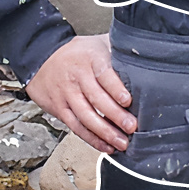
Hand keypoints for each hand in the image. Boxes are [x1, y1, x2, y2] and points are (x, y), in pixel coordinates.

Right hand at [30, 33, 135, 153]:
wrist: (41, 58)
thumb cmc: (78, 53)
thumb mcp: (98, 43)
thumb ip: (118, 52)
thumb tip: (147, 59)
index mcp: (90, 59)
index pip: (104, 74)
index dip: (115, 88)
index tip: (128, 100)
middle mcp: (76, 77)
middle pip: (96, 99)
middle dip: (115, 115)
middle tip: (131, 127)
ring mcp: (66, 94)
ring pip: (86, 117)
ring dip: (104, 132)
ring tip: (122, 143)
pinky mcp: (59, 109)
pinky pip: (76, 127)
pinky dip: (91, 139)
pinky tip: (106, 146)